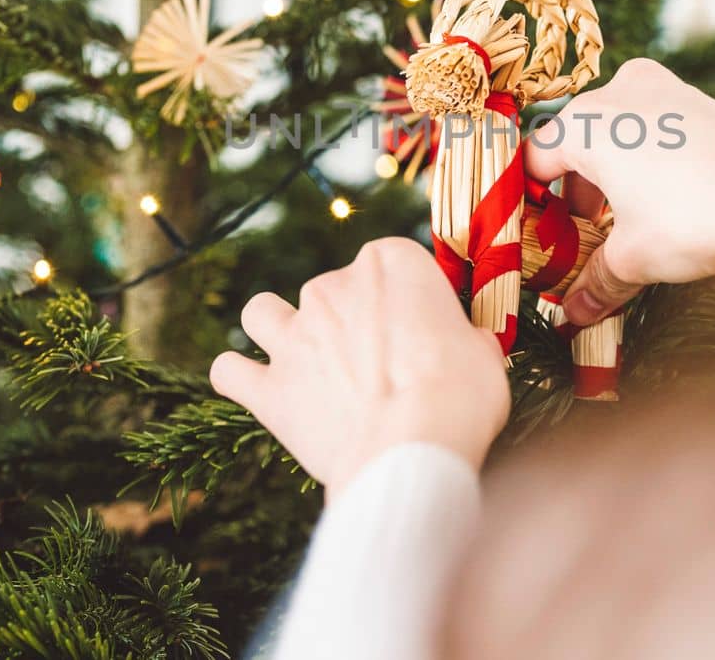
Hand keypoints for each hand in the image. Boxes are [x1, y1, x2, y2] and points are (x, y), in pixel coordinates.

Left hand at [210, 237, 510, 495]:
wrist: (412, 453)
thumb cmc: (460, 398)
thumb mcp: (484, 356)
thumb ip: (466, 339)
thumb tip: (468, 345)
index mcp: (390, 263)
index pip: (395, 262)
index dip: (410, 298)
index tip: (425, 331)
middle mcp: (333, 286)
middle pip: (333, 288)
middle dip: (349, 320)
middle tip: (379, 366)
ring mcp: (294, 335)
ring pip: (262, 312)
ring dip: (276, 328)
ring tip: (302, 357)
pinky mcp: (269, 388)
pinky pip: (230, 371)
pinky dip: (239, 377)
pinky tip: (254, 387)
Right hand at [527, 58, 714, 325]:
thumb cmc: (696, 216)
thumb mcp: (635, 258)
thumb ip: (596, 282)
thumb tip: (573, 315)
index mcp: (586, 122)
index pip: (534, 160)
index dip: (528, 204)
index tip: (536, 239)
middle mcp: (618, 92)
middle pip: (576, 145)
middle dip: (573, 197)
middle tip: (578, 243)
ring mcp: (663, 90)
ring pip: (617, 136)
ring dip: (611, 182)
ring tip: (620, 230)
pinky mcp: (697, 101)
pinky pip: (652, 130)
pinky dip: (645, 165)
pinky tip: (660, 206)